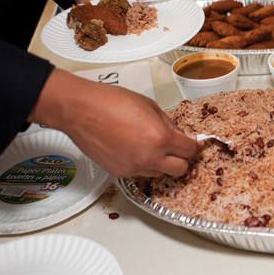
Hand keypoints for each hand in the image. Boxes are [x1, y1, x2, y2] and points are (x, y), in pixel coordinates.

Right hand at [28, 69, 198, 177]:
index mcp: (160, 138)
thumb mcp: (149, 106)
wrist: (80, 110)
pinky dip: (142, 164)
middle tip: (177, 149)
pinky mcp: (120, 173)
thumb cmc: (110, 102)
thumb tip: (181, 134)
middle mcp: (149, 157)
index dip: (193, 145)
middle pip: (180, 169)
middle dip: (181, 158)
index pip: (189, 151)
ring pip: (160, 173)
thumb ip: (168, 123)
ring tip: (150, 146)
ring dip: (161, 163)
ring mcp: (133, 167)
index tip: (191, 142)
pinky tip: (133, 149)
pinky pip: (140, 172)